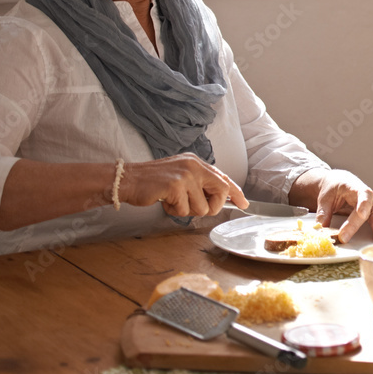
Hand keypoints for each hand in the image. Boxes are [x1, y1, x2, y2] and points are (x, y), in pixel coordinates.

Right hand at [119, 153, 246, 217]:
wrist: (128, 179)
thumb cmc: (153, 182)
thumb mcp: (181, 176)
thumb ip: (198, 183)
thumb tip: (217, 199)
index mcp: (197, 162)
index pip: (223, 177)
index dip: (235, 192)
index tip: (244, 203)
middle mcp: (194, 165)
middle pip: (221, 191)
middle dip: (212, 206)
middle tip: (194, 207)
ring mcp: (186, 175)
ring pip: (202, 207)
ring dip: (187, 210)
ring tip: (172, 201)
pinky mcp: (176, 186)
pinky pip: (185, 210)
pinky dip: (174, 211)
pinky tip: (164, 201)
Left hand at [291, 168, 372, 243]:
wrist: (339, 183)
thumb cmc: (333, 188)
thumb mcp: (325, 196)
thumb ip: (323, 211)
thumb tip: (320, 227)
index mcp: (356, 187)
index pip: (362, 195)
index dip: (363, 205)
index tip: (361, 214)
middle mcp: (367, 197)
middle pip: (371, 211)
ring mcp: (371, 206)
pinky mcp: (372, 214)